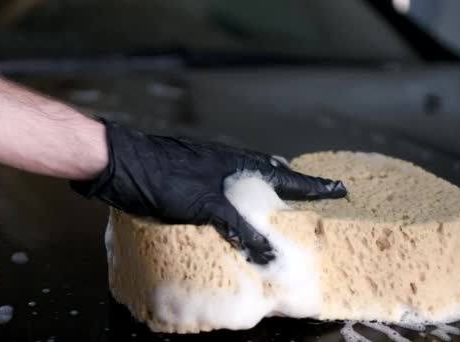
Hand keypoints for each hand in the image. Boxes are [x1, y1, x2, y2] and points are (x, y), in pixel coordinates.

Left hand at [71, 121, 346, 263]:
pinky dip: (237, 196)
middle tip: (307, 195)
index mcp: (238, 164)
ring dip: (263, 188)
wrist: (120, 162)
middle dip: (289, 184)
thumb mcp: (206, 206)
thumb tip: (272, 255)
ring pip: (246, 176)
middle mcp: (227, 162)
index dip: (313, 186)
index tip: (340, 189)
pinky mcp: (190, 174)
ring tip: (275, 200)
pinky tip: (230, 206)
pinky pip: (225, 185)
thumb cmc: (164, 179)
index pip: (286, 176)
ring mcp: (208, 166)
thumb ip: (240, 228)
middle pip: (268, 172)